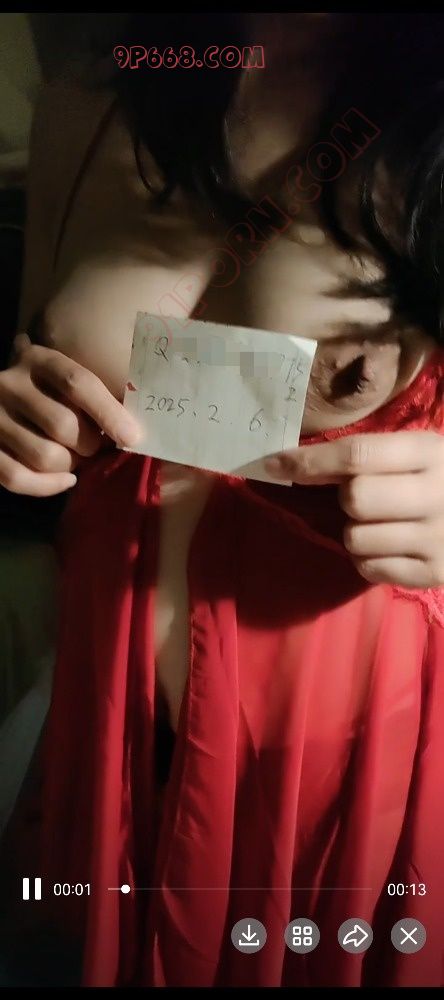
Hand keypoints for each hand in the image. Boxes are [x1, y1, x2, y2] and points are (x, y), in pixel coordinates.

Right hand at [0, 334, 139, 495]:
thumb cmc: (47, 390)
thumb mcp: (63, 377)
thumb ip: (92, 394)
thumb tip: (132, 430)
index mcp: (38, 360)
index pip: (78, 383)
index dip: (108, 412)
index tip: (131, 436)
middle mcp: (10, 385)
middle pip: (63, 426)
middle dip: (89, 445)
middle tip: (95, 446)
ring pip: (44, 457)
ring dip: (70, 466)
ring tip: (75, 458)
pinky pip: (17, 478)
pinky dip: (47, 487)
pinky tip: (65, 480)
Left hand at [265, 431, 443, 587]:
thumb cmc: (442, 477)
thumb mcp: (419, 451)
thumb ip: (371, 452)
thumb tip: (293, 462)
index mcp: (430, 452)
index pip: (357, 455)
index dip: (310, 461)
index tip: (275, 464)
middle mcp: (437, 495)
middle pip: (355, 498)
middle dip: (347, 498)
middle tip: (364, 497)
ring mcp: (437, 539)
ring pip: (356, 538)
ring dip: (355, 532)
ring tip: (381, 523)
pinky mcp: (433, 574)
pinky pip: (369, 569)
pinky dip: (368, 559)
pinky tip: (390, 546)